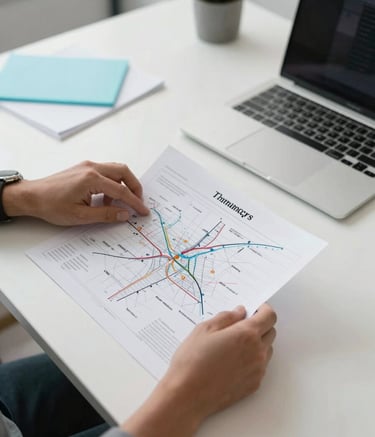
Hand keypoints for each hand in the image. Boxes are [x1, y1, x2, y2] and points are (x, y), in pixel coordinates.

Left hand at [2, 161, 149, 224]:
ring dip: (123, 184)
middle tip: (138, 202)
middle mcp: (92, 168)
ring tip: (119, 204)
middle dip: (134, 187)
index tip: (144, 211)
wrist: (32, 196)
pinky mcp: (83, 168)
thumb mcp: (81, 216)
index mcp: (92, 179)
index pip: (121, 191)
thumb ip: (106, 214)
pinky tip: (105, 199)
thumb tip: (125, 214)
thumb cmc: (52, 206)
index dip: (135, 202)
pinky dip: (112, 183)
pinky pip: (105, 172)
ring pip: (115, 170)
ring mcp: (87, 166)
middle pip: (123, 172)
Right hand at [122, 304, 275, 436]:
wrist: (188, 395)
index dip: (264, 309)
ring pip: (267, 349)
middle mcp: (257, 352)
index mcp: (246, 334)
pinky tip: (234, 360)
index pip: (269, 316)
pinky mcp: (254, 384)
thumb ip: (226, 317)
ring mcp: (257, 370)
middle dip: (261, 324)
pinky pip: (261, 366)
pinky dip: (253, 359)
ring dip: (258, 342)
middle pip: (271, 332)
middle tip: (242, 324)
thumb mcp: (204, 329)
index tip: (255, 308)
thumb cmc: (193, 361)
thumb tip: (240, 312)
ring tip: (236, 343)